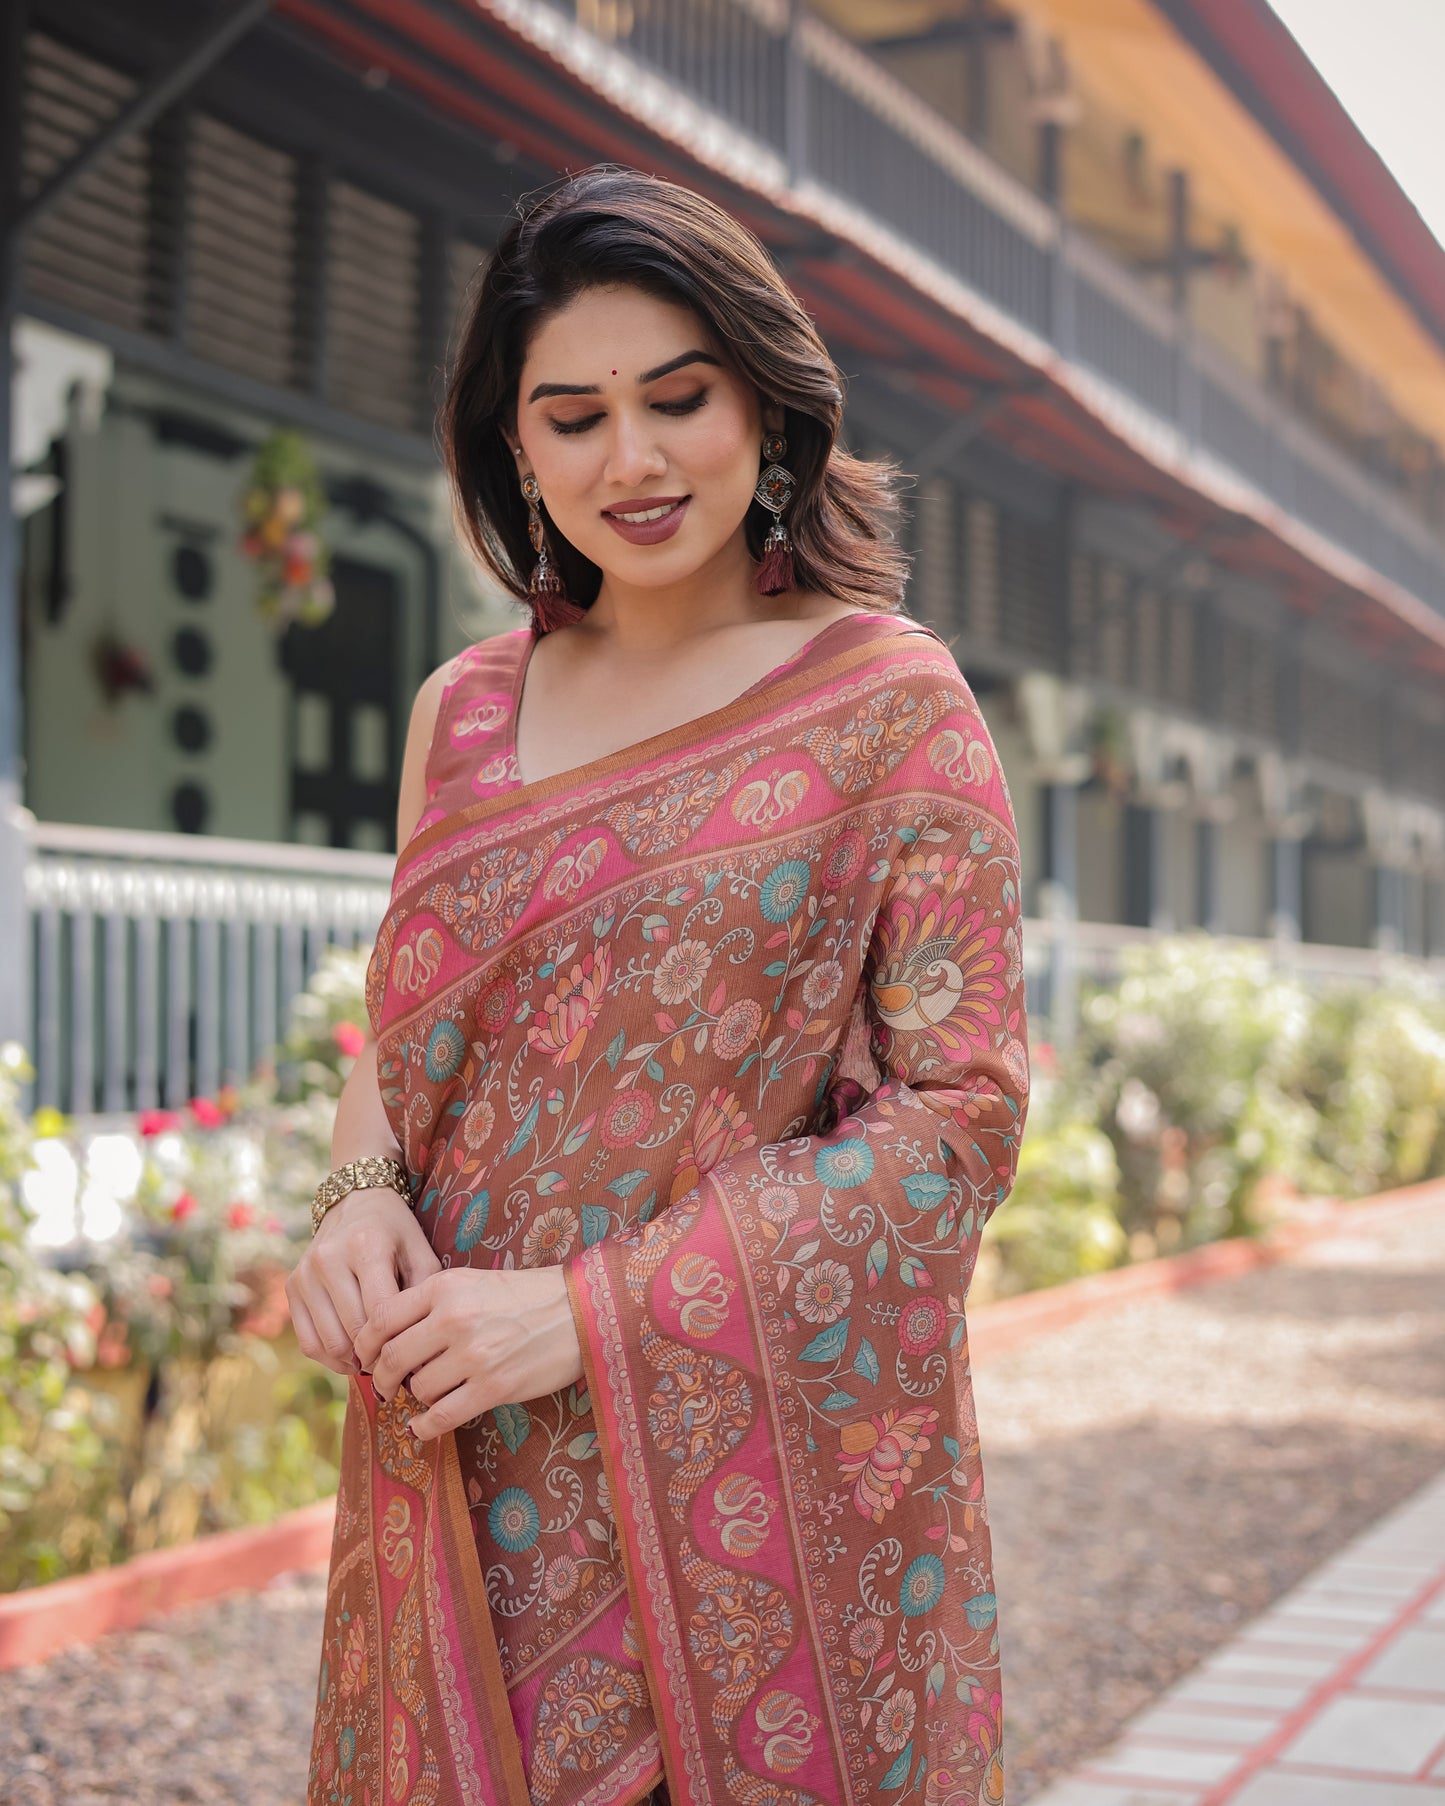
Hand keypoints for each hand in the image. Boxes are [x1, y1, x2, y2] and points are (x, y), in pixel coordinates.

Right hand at [286, 1187, 441, 1375]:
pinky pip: (308, 1342)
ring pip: (330, 1342)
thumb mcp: (420, 1252)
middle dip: (378, 1355)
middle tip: (397, 1363)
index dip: (398, 1341)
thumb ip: (425, 1293)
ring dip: (354, 1361)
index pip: (380, 1312)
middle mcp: (329, 1258)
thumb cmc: (396, 1233)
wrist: (356, 1204)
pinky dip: (330, 1359)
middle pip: (354, 1331)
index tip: (413, 1352)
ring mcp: (305, 1273)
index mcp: (366, 1245)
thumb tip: (423, 1345)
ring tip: (376, 1359)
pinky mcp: (291, 1287)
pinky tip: (351, 1357)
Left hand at [355, 1266, 583, 1440]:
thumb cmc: (526, 1295)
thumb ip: (432, 1303)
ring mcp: (474, 1355)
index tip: (365, 1357)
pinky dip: (425, 1426)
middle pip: (391, 1357)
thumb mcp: (473, 1282)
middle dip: (381, 1377)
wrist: (580, 1310)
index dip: (365, 1344)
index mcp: (445, 1287)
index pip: (382, 1318)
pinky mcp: (493, 1388)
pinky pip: (441, 1416)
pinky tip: (423, 1426)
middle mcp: (453, 1319)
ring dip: (414, 1398)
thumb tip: (389, 1339)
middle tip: (385, 1385)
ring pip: (417, 1388)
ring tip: (424, 1395)